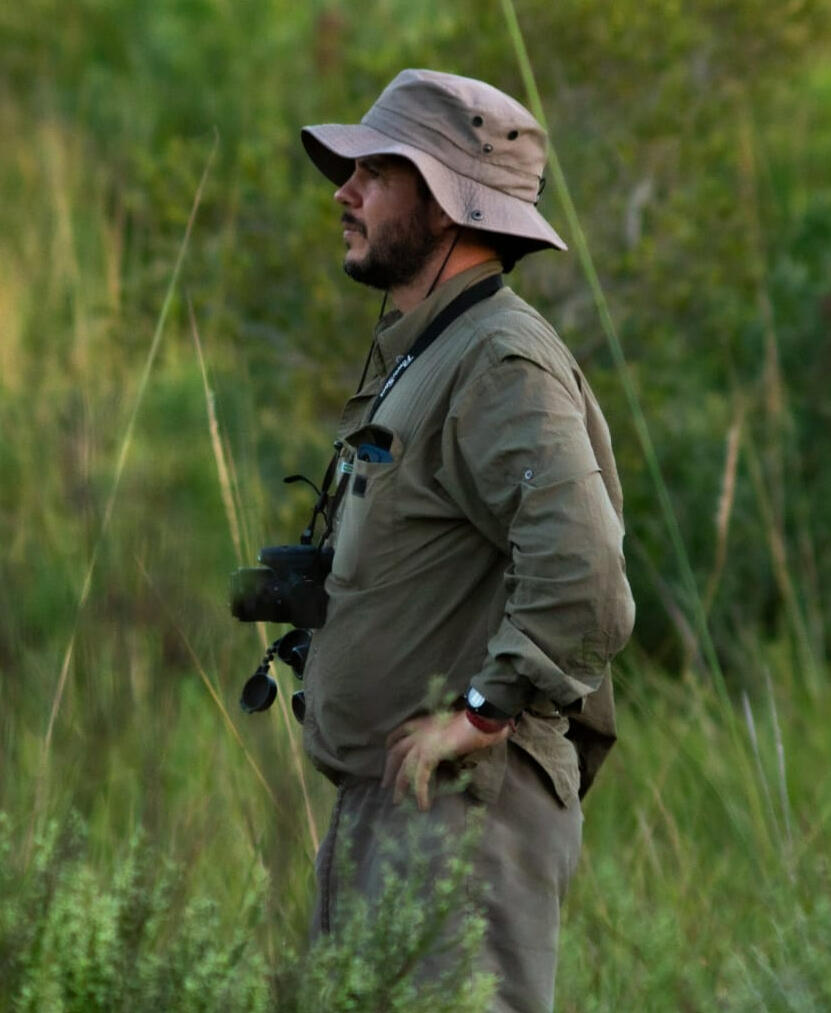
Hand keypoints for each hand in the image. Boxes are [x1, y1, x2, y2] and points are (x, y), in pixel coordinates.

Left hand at [382, 710, 511, 810]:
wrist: (478, 719)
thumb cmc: (473, 721)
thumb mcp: (455, 725)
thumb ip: (448, 734)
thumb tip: (454, 743)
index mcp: (424, 723)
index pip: (400, 731)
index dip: (391, 742)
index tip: (387, 750)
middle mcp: (419, 733)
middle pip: (395, 752)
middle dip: (389, 769)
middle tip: (385, 784)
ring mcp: (422, 744)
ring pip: (403, 768)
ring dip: (399, 786)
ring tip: (397, 801)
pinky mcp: (429, 756)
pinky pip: (420, 778)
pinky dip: (420, 793)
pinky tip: (423, 806)